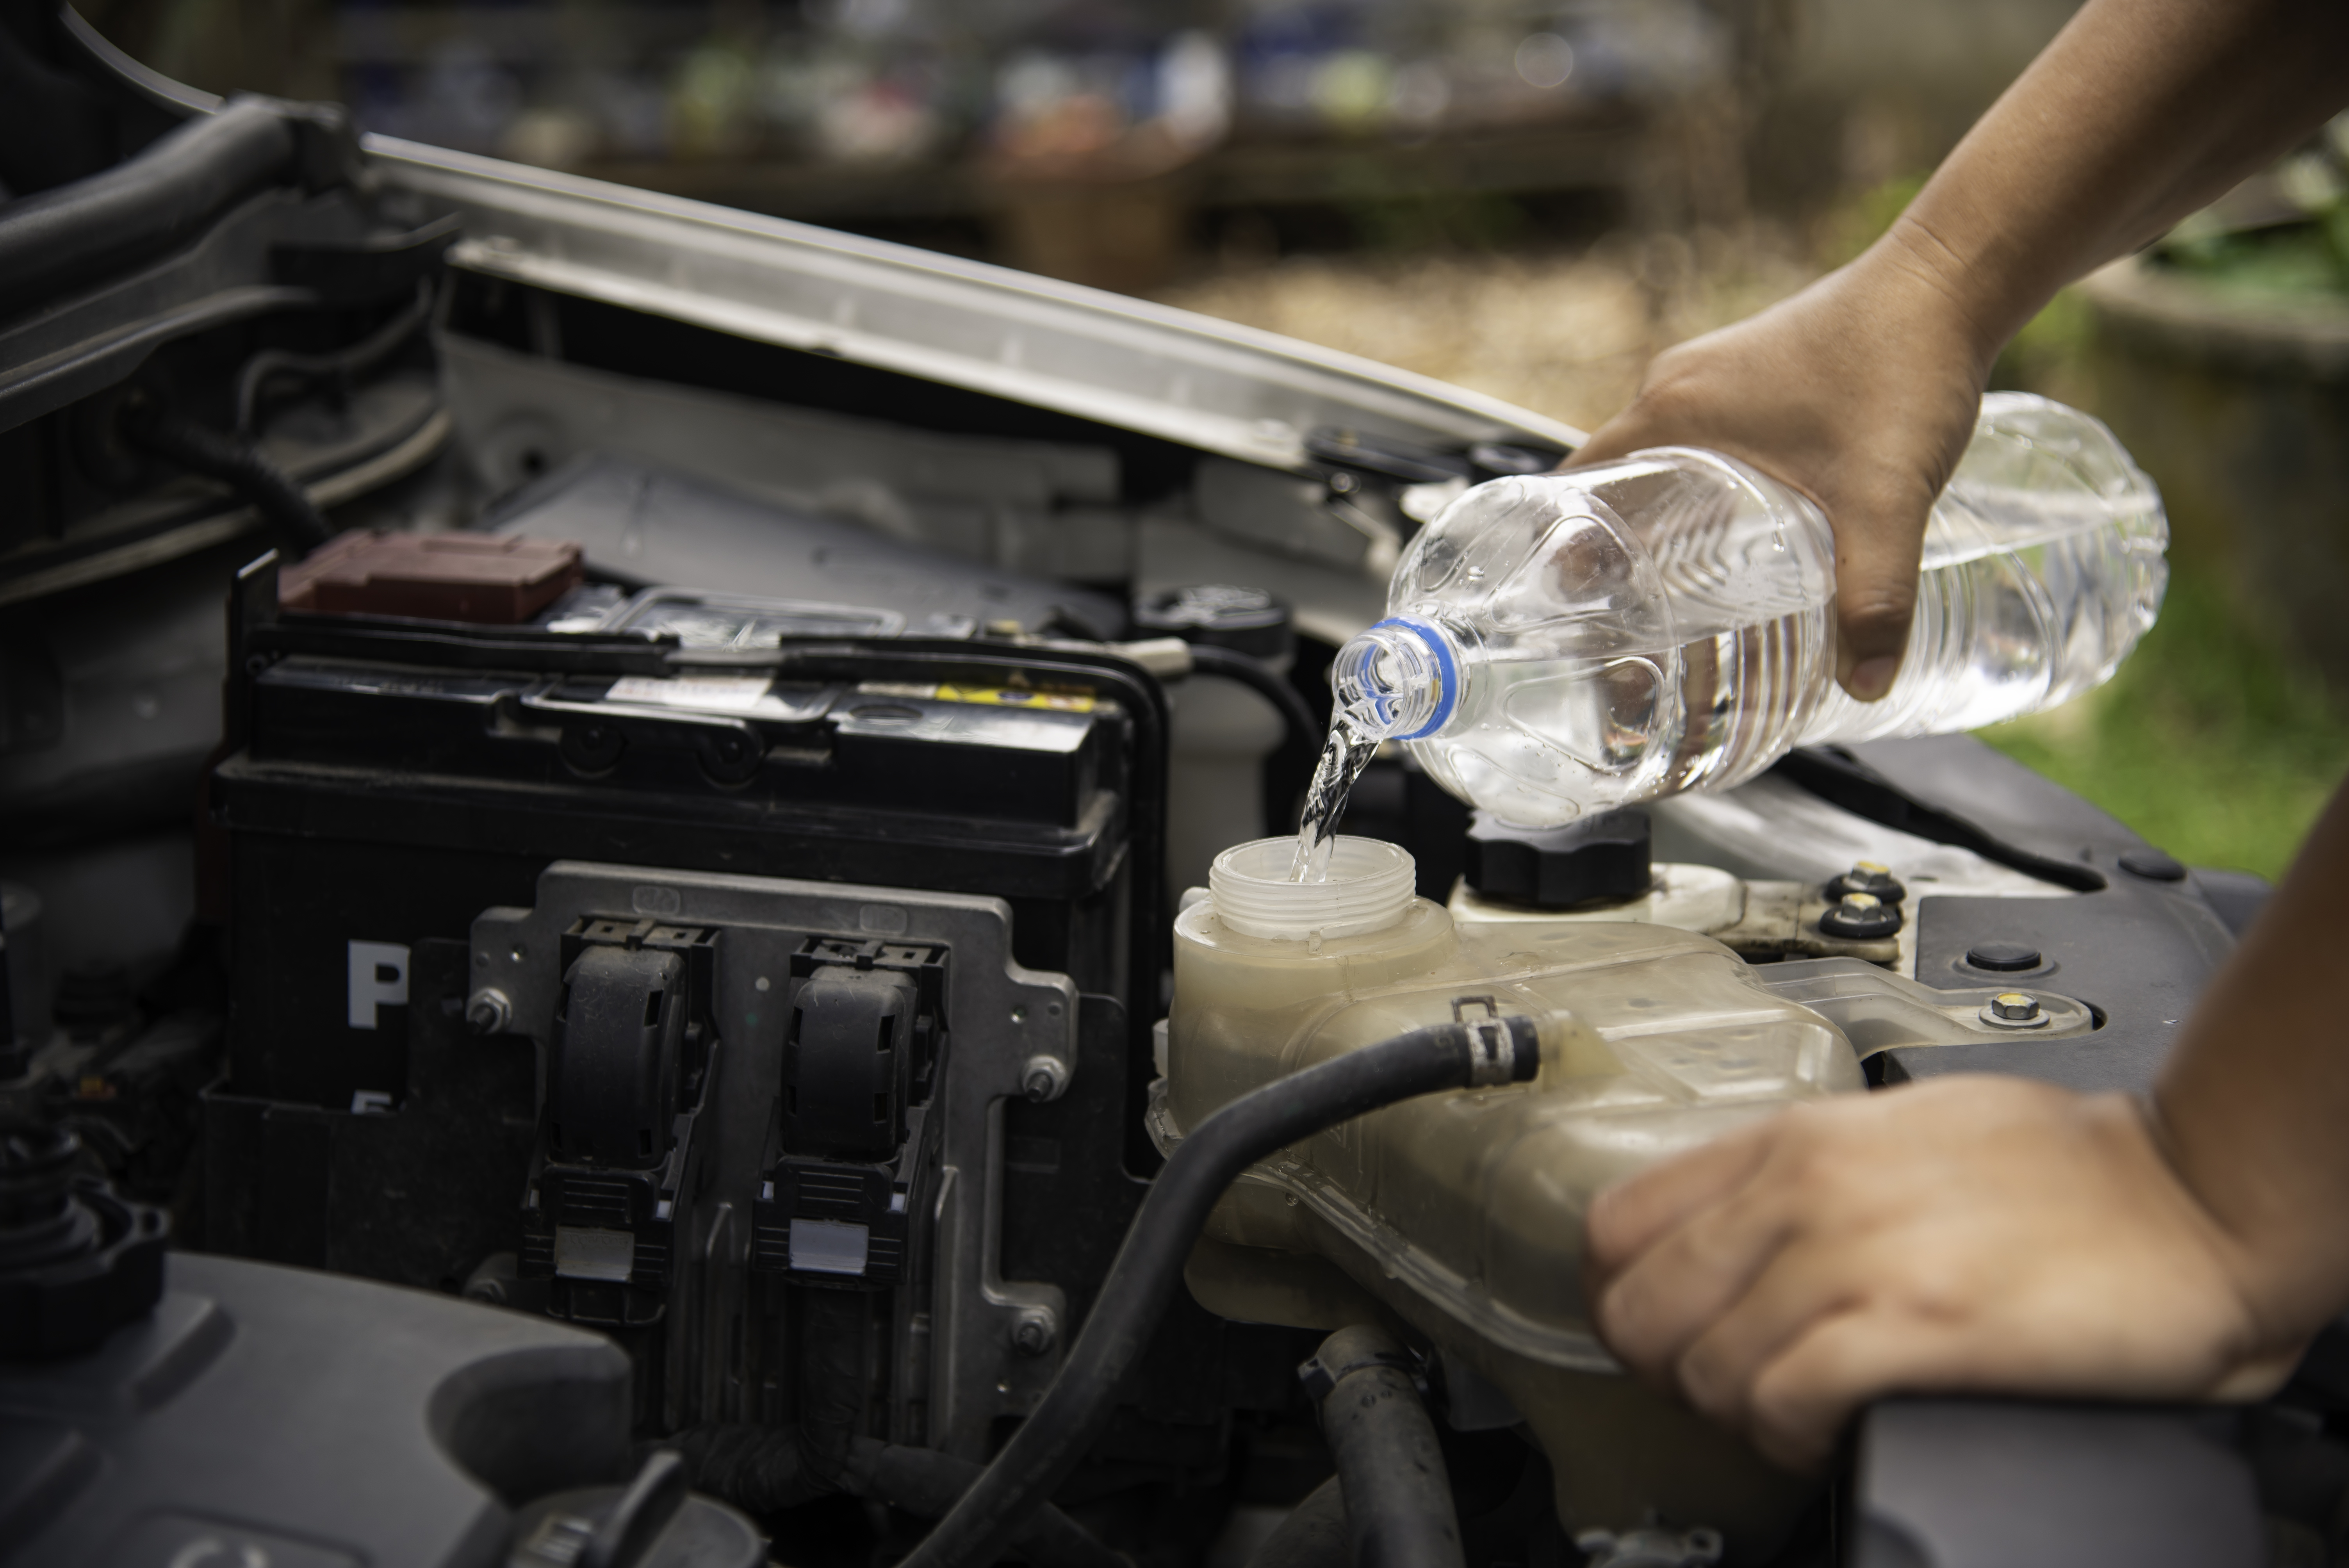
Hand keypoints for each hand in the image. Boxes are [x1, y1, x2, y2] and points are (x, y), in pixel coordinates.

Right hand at [1566, 233, 1995, 699]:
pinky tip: (1738, 534)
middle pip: (1611, 483)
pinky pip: (1699, 442)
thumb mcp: (1886, 498)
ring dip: (1658, 521)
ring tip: (1677, 592)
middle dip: (1611, 552)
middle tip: (1628, 622)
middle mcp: (1679, 388)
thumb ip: (1877, 596)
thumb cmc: (1904, 367)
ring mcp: (1714, 376)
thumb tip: (1867, 684)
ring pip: (1658, 464)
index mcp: (1674, 413)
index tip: (1571, 609)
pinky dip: (1699, 489)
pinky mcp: (1754, 373)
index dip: (1562, 550)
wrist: (1952, 284)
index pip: (1574, 486)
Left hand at [1583, 1076, 2303, 1472]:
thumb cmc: (2061, 1169)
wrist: (2190, 1195)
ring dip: (1734, 1412)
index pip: (1618, 1225)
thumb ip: (1800, 1175)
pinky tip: (1828, 1431)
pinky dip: (1790, 1438)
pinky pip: (1781, 1403)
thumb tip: (1728, 1232)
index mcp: (1796, 1140)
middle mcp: (1807, 1190)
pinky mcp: (1913, 1328)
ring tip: (1788, 1411)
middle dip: (1665, 1366)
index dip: (1623, 1295)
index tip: (1661, 1328)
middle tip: (1718, 1384)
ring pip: (1701, 1367)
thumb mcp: (1892, 1131)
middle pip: (1638, 1307)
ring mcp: (1855, 1258)